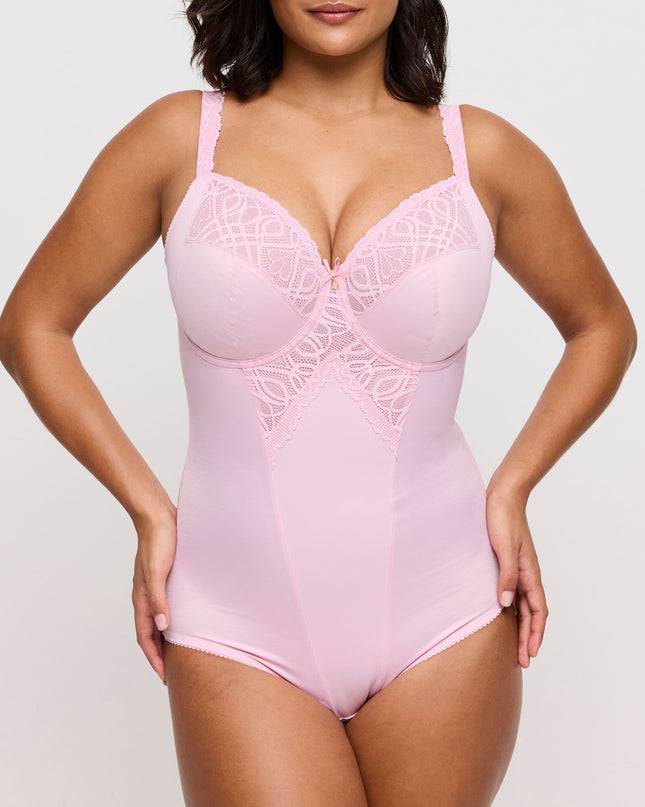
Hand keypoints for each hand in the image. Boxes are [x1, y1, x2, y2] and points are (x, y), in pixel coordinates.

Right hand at [131, 511, 176, 684]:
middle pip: (151, 634)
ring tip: (180, 654)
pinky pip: (168, 606)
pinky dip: (174, 620)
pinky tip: (187, 622)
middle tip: (173, 674)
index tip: (165, 678)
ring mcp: (157, 588)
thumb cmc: (159, 542)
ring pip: (159, 621)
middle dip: (159, 655)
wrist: (159, 516)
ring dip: (166, 639)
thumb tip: (162, 626)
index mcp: (142, 598)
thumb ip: (159, 599)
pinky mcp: (167, 578)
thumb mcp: (159, 572)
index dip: (154, 659)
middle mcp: (147, 596)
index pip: (146, 637)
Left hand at [485, 491, 548, 667]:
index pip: (537, 611)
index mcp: (529, 573)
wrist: (501, 496)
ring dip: (520, 626)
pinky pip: (512, 592)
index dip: (534, 634)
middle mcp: (526, 574)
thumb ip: (505, 576)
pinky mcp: (506, 563)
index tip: (530, 655)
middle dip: (528, 638)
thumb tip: (505, 605)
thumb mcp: (503, 548)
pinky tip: (502, 615)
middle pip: (531, 613)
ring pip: (522, 605)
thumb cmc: (501, 518)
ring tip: (514, 646)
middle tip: (522, 661)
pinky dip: (511, 609)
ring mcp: (517, 569)